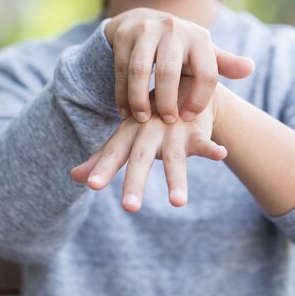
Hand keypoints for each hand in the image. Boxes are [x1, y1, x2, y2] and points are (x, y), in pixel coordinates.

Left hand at [70, 78, 225, 212]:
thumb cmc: (147, 121)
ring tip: (178, 204)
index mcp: (129, 135)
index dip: (102, 168)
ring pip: (175, 159)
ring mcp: (173, 132)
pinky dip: (212, 148)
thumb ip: (103, 159)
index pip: (113, 154)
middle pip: (141, 160)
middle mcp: (149, 132)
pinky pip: (204, 142)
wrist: (181, 87)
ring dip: (177, 180)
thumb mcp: (126, 138)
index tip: (91, 185)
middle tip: (129, 208)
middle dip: (135, 183)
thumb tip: (74, 177)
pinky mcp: (196, 132)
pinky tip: (220, 154)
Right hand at [104, 7, 252, 123]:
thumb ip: (224, 64)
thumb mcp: (203, 53)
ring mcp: (146, 29)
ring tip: (141, 118)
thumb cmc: (179, 48)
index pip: (206, 74)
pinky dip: (122, 93)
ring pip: (139, 71)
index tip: (189, 117)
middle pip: (169, 73)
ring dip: (139, 99)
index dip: (199, 100)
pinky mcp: (124, 35)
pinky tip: (125, 110)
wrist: (143, 21)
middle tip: (166, 120)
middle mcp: (174, 29)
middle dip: (166, 102)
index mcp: (199, 37)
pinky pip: (121, 70)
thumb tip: (250, 68)